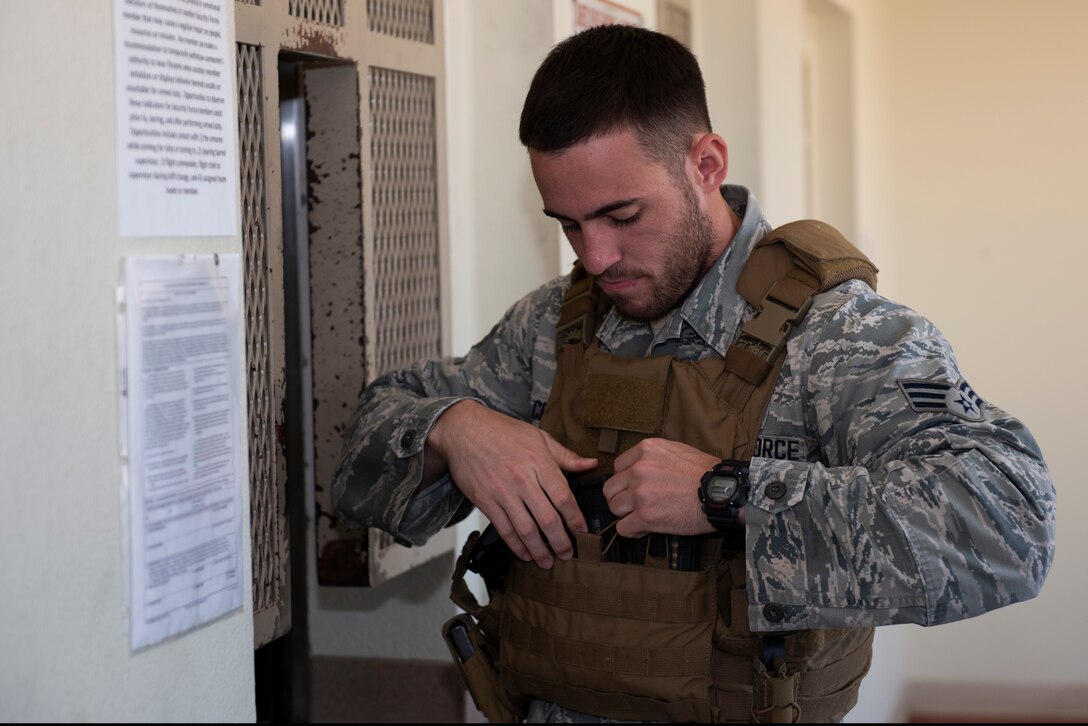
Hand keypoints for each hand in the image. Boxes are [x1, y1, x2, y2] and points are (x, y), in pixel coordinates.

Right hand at [427, 400, 597, 567]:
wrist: (465, 430)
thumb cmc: (503, 431)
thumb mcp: (539, 437)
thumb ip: (566, 456)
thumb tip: (592, 464)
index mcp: (540, 462)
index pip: (564, 497)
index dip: (576, 519)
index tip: (583, 533)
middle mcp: (522, 480)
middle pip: (548, 518)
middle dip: (561, 541)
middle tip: (568, 554)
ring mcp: (503, 492)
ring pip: (526, 529)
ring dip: (539, 549)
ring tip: (548, 562)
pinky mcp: (486, 501)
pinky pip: (504, 529)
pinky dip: (516, 545)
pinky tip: (525, 554)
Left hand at [603, 438, 719, 537]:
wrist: (723, 492)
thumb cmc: (706, 472)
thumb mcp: (677, 451)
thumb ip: (654, 458)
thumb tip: (641, 468)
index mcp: (646, 450)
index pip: (618, 467)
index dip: (626, 480)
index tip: (635, 488)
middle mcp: (639, 469)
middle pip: (611, 488)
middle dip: (621, 498)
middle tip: (636, 505)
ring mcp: (640, 493)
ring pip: (614, 507)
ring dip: (625, 514)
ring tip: (641, 517)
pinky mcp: (646, 516)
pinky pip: (623, 528)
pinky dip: (632, 531)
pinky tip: (644, 529)